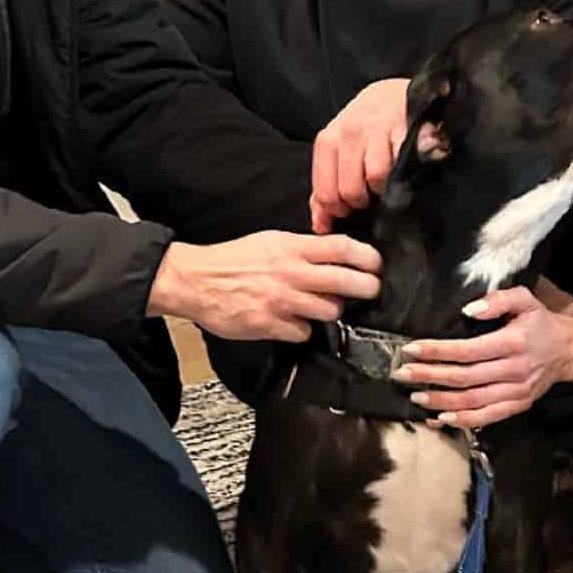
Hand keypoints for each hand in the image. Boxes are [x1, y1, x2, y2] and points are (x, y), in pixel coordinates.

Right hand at [148, 232, 381, 341]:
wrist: (195, 280)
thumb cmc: (234, 260)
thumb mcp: (271, 241)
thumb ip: (304, 248)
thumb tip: (337, 254)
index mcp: (292, 247)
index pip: (342, 248)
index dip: (368, 257)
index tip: (377, 265)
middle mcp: (290, 272)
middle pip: (346, 281)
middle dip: (368, 288)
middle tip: (371, 290)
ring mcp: (281, 300)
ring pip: (330, 310)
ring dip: (333, 310)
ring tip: (322, 306)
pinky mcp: (269, 324)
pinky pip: (304, 332)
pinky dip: (304, 329)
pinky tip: (294, 322)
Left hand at [310, 78, 411, 233]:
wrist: (392, 96)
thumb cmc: (363, 131)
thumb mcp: (337, 152)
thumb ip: (325, 189)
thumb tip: (321, 225)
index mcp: (328, 141)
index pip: (326, 193)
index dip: (339, 209)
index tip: (350, 207)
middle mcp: (349, 133)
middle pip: (350, 190)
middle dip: (362, 201)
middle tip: (370, 196)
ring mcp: (377, 129)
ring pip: (376, 178)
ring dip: (384, 189)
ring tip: (386, 183)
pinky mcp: (404, 129)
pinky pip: (402, 165)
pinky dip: (403, 174)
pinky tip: (402, 170)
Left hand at [393, 281, 572, 429]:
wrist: (570, 351)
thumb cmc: (541, 323)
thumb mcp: (525, 299)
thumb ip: (498, 300)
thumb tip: (469, 310)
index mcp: (513, 343)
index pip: (467, 350)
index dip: (437, 351)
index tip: (412, 349)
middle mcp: (514, 370)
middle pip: (465, 378)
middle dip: (430, 377)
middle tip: (403, 374)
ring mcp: (516, 392)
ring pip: (472, 402)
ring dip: (441, 402)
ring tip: (416, 397)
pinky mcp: (517, 406)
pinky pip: (486, 418)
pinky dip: (461, 421)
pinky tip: (439, 418)